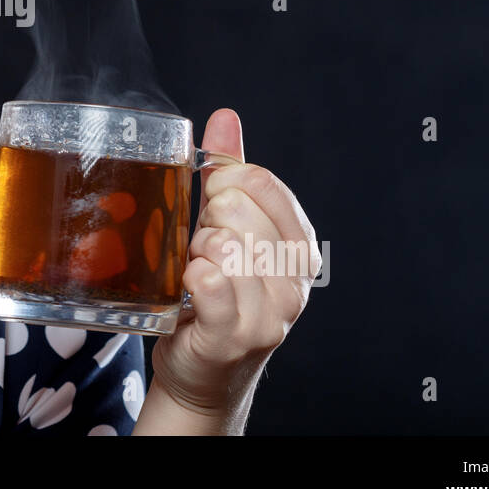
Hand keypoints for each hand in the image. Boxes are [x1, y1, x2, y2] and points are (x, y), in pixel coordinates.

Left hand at [149, 108, 319, 429]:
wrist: (201, 370)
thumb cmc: (214, 295)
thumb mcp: (224, 226)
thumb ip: (227, 171)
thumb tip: (225, 117)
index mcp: (299, 245)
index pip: (260, 181)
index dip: (222, 186)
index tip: (214, 211)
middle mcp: (295, 280)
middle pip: (236, 210)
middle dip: (205, 224)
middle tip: (202, 253)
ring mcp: (270, 312)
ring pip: (221, 245)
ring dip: (194, 256)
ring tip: (197, 275)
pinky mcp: (235, 337)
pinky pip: (208, 281)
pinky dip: (190, 279)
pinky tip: (190, 291)